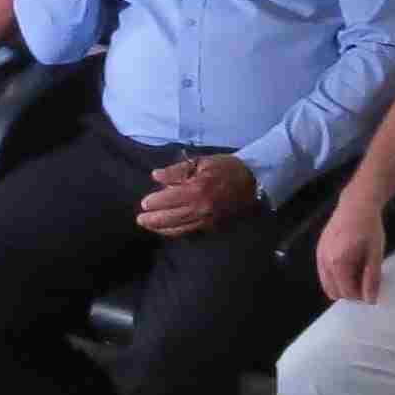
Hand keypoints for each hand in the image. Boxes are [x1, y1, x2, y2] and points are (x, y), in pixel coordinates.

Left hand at [136, 151, 259, 237]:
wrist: (254, 182)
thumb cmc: (226, 168)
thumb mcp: (202, 162)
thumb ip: (177, 171)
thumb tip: (156, 177)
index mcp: (196, 190)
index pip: (168, 200)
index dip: (154, 203)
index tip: (144, 203)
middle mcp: (200, 209)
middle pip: (170, 218)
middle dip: (153, 220)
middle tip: (140, 220)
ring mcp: (207, 220)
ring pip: (178, 229)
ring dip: (162, 229)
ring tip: (150, 226)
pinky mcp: (213, 227)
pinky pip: (190, 232)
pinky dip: (176, 232)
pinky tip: (167, 230)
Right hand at [316, 191, 388, 304]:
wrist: (357, 202)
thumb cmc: (369, 227)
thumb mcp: (376, 253)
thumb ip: (372, 278)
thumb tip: (370, 300)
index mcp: (337, 263)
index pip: (347, 292)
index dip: (362, 295)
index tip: (373, 287)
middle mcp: (323, 261)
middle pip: (334, 292)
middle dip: (351, 291)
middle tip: (366, 280)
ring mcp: (319, 255)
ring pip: (327, 284)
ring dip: (343, 284)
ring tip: (359, 270)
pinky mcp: (319, 249)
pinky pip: (324, 272)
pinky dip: (336, 275)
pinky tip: (349, 262)